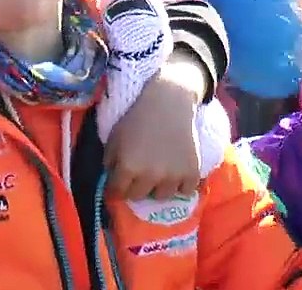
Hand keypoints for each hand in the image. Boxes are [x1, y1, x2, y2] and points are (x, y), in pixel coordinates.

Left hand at [105, 64, 203, 200]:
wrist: (169, 104)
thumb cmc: (137, 118)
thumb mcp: (114, 137)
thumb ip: (109, 160)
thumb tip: (111, 177)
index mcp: (127, 167)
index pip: (116, 192)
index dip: (114, 190)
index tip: (115, 188)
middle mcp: (150, 176)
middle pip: (138, 196)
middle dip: (133, 188)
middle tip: (136, 178)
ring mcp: (172, 176)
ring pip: (161, 196)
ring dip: (156, 188)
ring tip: (157, 176)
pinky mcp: (192, 173)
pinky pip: (185, 192)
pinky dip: (180, 186)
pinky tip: (176, 176)